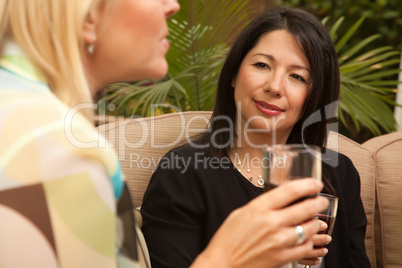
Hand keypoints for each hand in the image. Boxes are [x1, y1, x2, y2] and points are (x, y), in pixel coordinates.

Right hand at [191, 179, 328, 267]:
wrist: (223, 264)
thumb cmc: (228, 239)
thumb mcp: (241, 213)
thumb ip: (261, 206)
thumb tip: (278, 201)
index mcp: (259, 208)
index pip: (290, 191)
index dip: (307, 184)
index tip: (315, 183)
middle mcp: (271, 222)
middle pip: (305, 207)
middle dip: (319, 202)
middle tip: (322, 200)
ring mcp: (279, 241)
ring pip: (309, 227)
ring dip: (317, 222)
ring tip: (316, 220)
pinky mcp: (283, 257)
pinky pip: (305, 247)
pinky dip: (310, 241)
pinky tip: (308, 238)